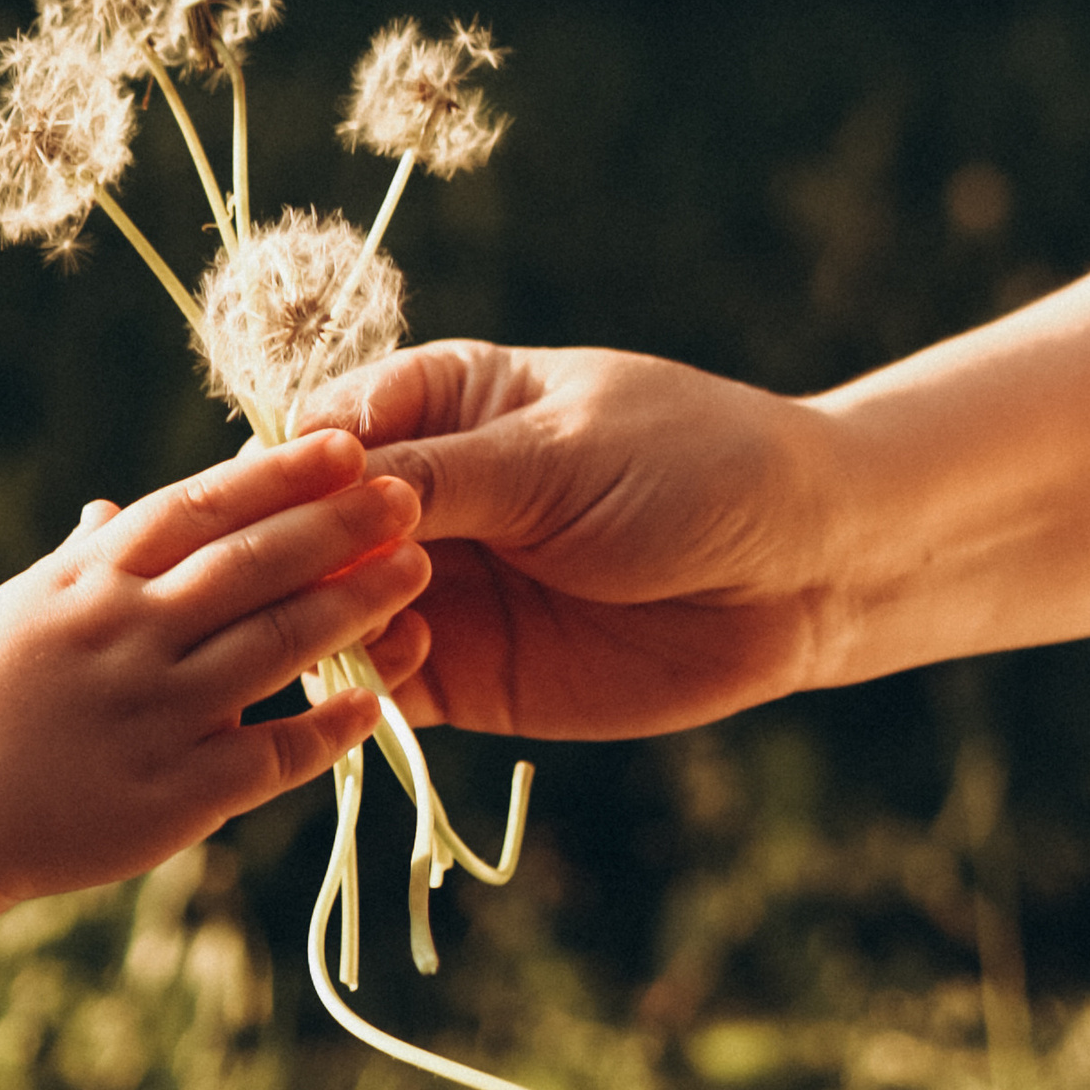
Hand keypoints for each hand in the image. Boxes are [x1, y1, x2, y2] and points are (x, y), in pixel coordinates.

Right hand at [0, 428, 426, 908]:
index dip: (276, 473)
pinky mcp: (170, 795)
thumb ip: (72, 567)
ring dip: (354, 605)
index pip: (195, 508)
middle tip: (411, 492)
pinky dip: (328, 727)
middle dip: (338, 524)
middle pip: (251, 564)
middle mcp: (123, 638)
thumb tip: (106, 514)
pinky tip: (378, 701)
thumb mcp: (5, 619)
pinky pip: (271, 754)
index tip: (342, 442)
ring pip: (275, 646)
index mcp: (82, 585)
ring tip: (418, 572)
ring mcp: (151, 715)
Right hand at [298, 342, 835, 739]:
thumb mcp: (553, 455)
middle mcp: (413, 501)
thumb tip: (304, 491)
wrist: (803, 570)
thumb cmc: (689, 470)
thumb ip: (431, 477)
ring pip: (327, 612)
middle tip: (322, 574)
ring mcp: (431, 588)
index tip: (294, 498)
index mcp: (431, 408)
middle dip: (294, 556)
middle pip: (302, 533)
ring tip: (375, 615)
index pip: (312, 438)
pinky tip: (407, 659)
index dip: (285, 472)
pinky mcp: (459, 672)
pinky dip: (369, 675)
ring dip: (327, 619)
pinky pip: (379, 681)